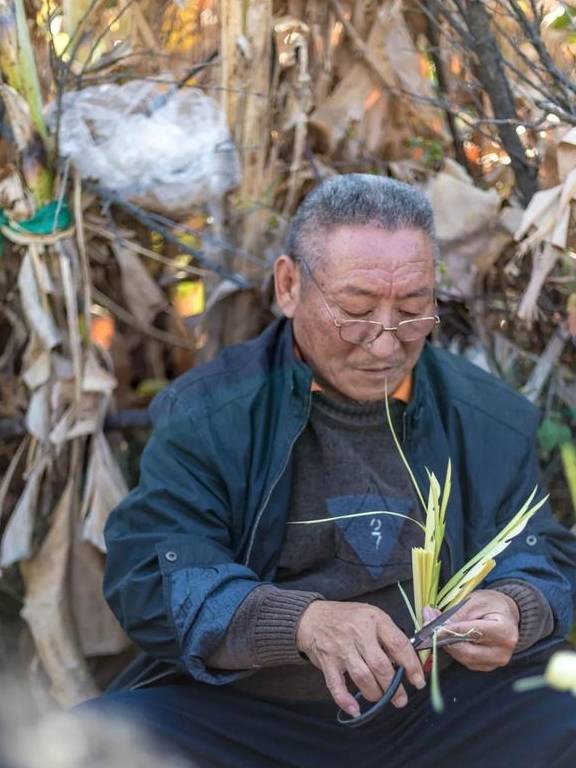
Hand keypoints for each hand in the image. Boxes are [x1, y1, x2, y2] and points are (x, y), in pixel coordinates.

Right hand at [296, 601, 425, 716]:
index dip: (411, 666)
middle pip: (381, 665)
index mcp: (374, 619)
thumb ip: (387, 635)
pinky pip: (336, 685)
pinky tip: (355, 709)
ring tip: (381, 698)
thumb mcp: (370, 616)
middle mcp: (357, 632)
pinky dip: (345, 700)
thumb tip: (405, 662)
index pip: (398, 644)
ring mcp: (341, 648)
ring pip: (362, 677)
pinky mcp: (327, 661)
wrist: (311, 617)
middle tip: (400, 699)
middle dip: (394, 687)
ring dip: (375, 693)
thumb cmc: (346, 618)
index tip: (418, 681)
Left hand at [425, 590, 519, 671]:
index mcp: (504, 631)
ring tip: (438, 630)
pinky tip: (449, 638)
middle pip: (467, 651)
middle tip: (430, 627)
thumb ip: (456, 613)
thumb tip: (434, 622)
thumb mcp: (475, 601)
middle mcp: (502, 651)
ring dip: (447, 645)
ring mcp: (496, 662)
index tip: (434, 627)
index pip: (472, 633)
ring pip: (464, 658)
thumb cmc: (492, 604)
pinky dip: (455, 651)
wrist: (506, 614)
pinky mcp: (488, 666)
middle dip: (445, 639)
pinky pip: (466, 661)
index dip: (450, 631)